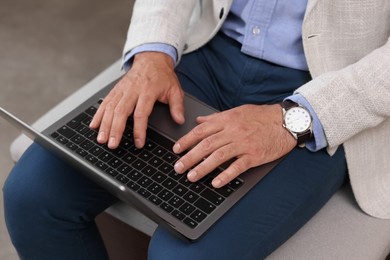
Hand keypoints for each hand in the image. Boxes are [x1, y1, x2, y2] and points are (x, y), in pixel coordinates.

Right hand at [89, 52, 184, 148]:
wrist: (152, 59)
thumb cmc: (162, 75)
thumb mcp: (175, 89)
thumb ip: (177, 106)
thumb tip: (180, 120)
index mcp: (147, 91)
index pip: (141, 113)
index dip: (139, 130)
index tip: (139, 142)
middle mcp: (132, 90)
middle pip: (121, 112)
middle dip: (115, 130)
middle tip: (112, 144)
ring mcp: (122, 90)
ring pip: (110, 108)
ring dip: (104, 124)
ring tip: (101, 139)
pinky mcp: (115, 89)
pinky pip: (105, 102)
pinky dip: (98, 114)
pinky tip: (94, 125)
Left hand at [172, 104, 296, 187]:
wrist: (286, 121)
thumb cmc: (261, 116)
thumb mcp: (237, 111)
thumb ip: (217, 118)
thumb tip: (199, 121)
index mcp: (227, 120)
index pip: (201, 131)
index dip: (186, 141)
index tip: (176, 149)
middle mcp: (233, 131)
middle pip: (206, 145)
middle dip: (189, 157)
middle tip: (178, 167)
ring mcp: (244, 144)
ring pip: (218, 156)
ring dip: (202, 168)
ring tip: (191, 176)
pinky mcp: (254, 155)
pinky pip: (237, 167)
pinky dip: (225, 175)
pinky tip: (215, 182)